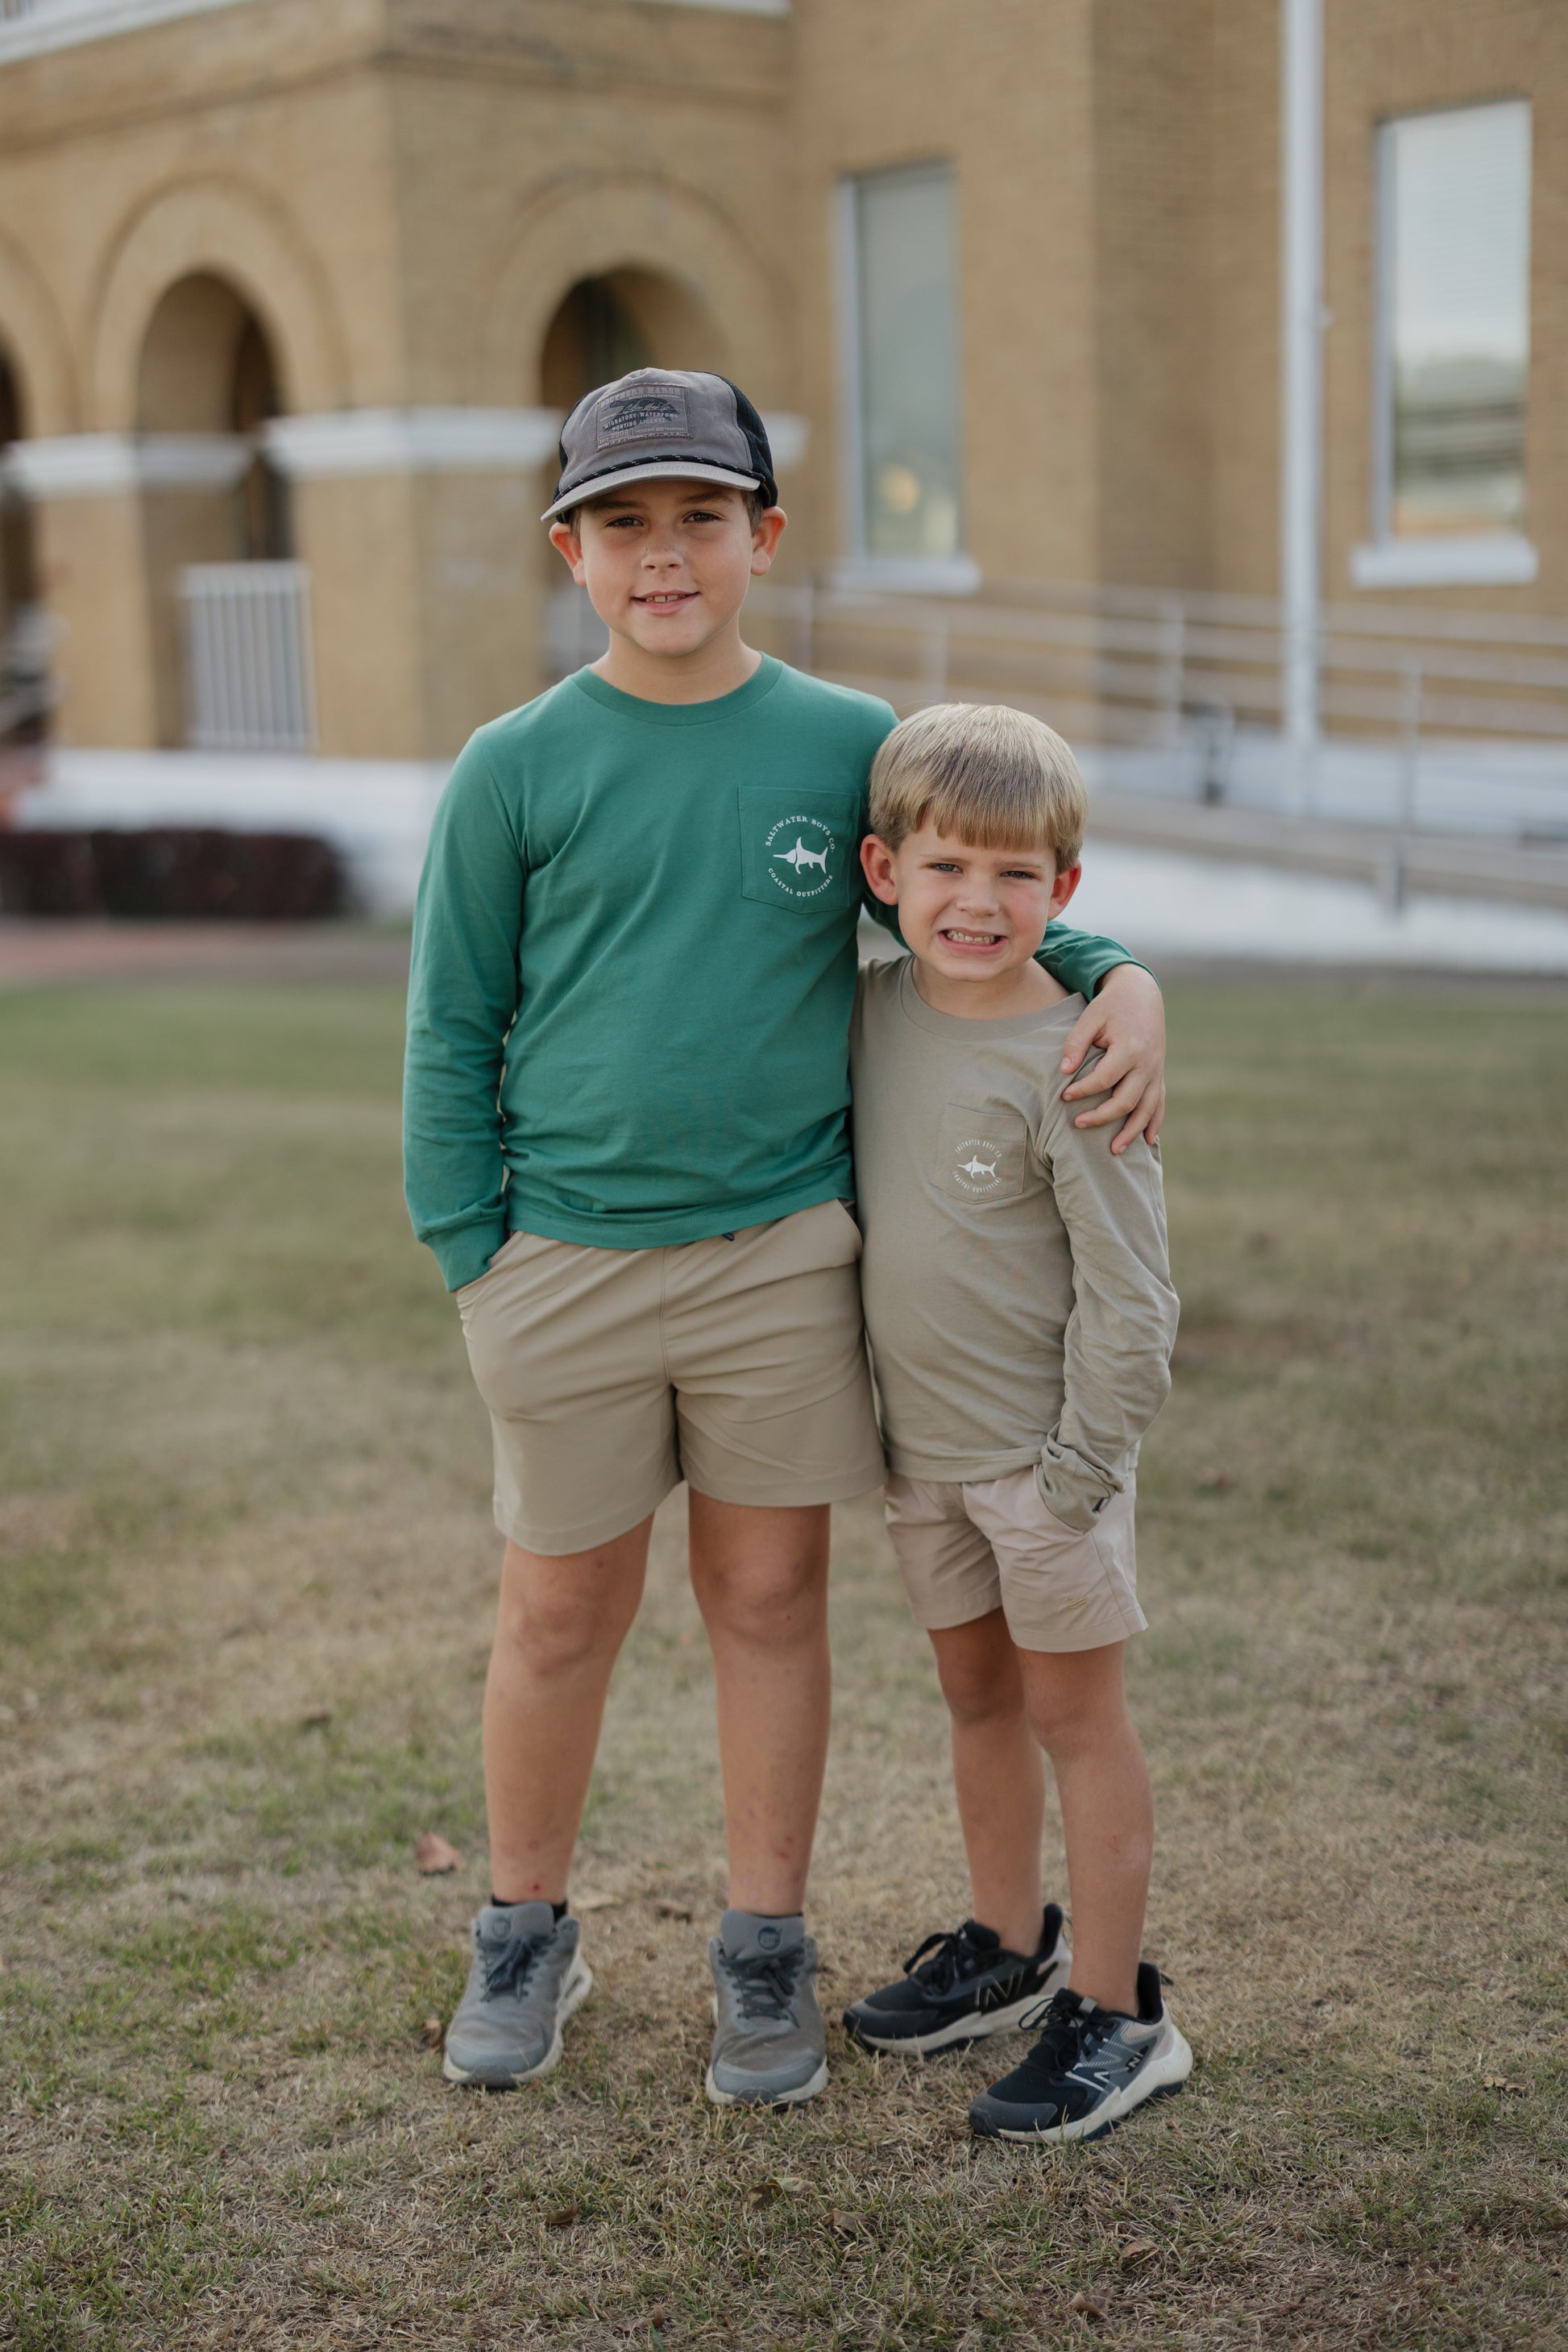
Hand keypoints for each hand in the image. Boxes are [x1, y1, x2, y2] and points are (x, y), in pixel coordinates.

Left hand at [1060, 964, 1165, 1152]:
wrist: (1142, 993)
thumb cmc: (1111, 1005)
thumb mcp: (1091, 1017)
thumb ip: (1077, 1043)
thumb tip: (1064, 1072)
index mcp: (1130, 1048)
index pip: (1104, 1079)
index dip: (1083, 1091)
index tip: (1064, 1097)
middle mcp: (1147, 1064)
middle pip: (1126, 1100)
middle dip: (1102, 1117)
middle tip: (1078, 1125)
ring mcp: (1155, 1071)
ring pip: (1146, 1108)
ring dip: (1131, 1131)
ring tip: (1114, 1151)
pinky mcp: (1158, 1074)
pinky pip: (1159, 1103)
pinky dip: (1154, 1123)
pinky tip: (1147, 1141)